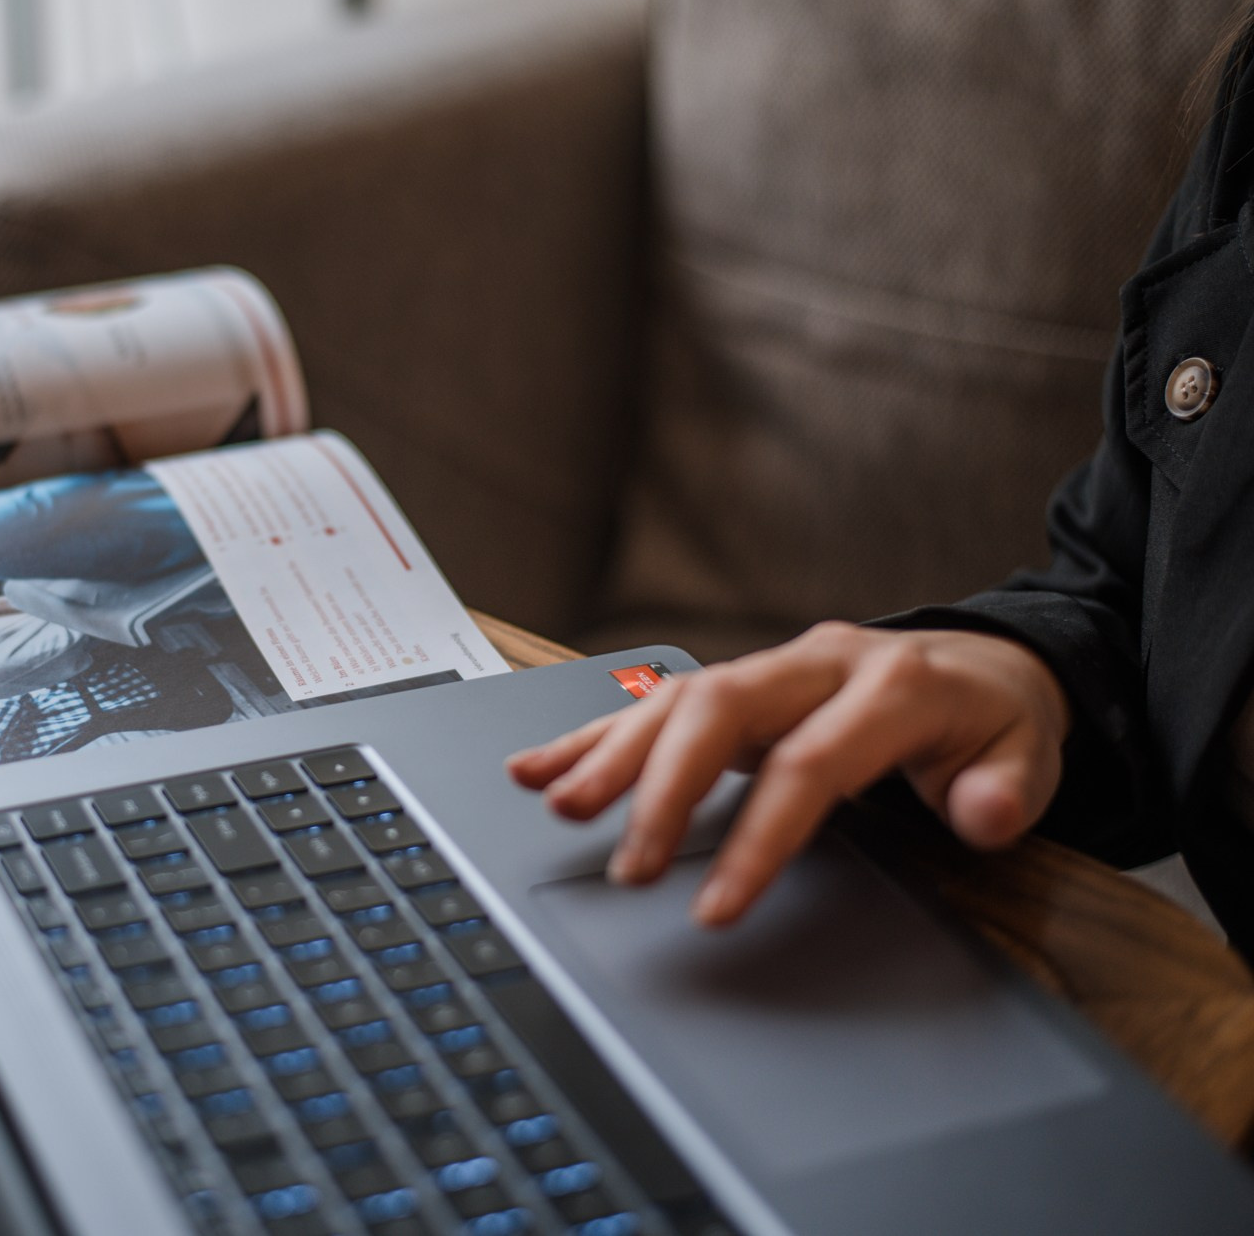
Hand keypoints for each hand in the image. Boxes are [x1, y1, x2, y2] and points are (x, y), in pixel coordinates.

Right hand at [506, 623, 1070, 927]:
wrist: (982, 662)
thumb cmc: (993, 719)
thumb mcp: (1029, 754)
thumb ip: (1006, 789)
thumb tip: (977, 814)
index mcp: (891, 684)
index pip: (810, 762)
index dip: (760, 836)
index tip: (716, 906)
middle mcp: (816, 663)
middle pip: (719, 711)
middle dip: (662, 786)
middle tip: (628, 863)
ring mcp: (771, 668)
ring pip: (676, 699)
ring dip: (611, 753)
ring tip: (556, 803)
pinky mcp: (738, 684)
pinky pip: (657, 700)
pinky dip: (597, 733)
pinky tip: (541, 765)